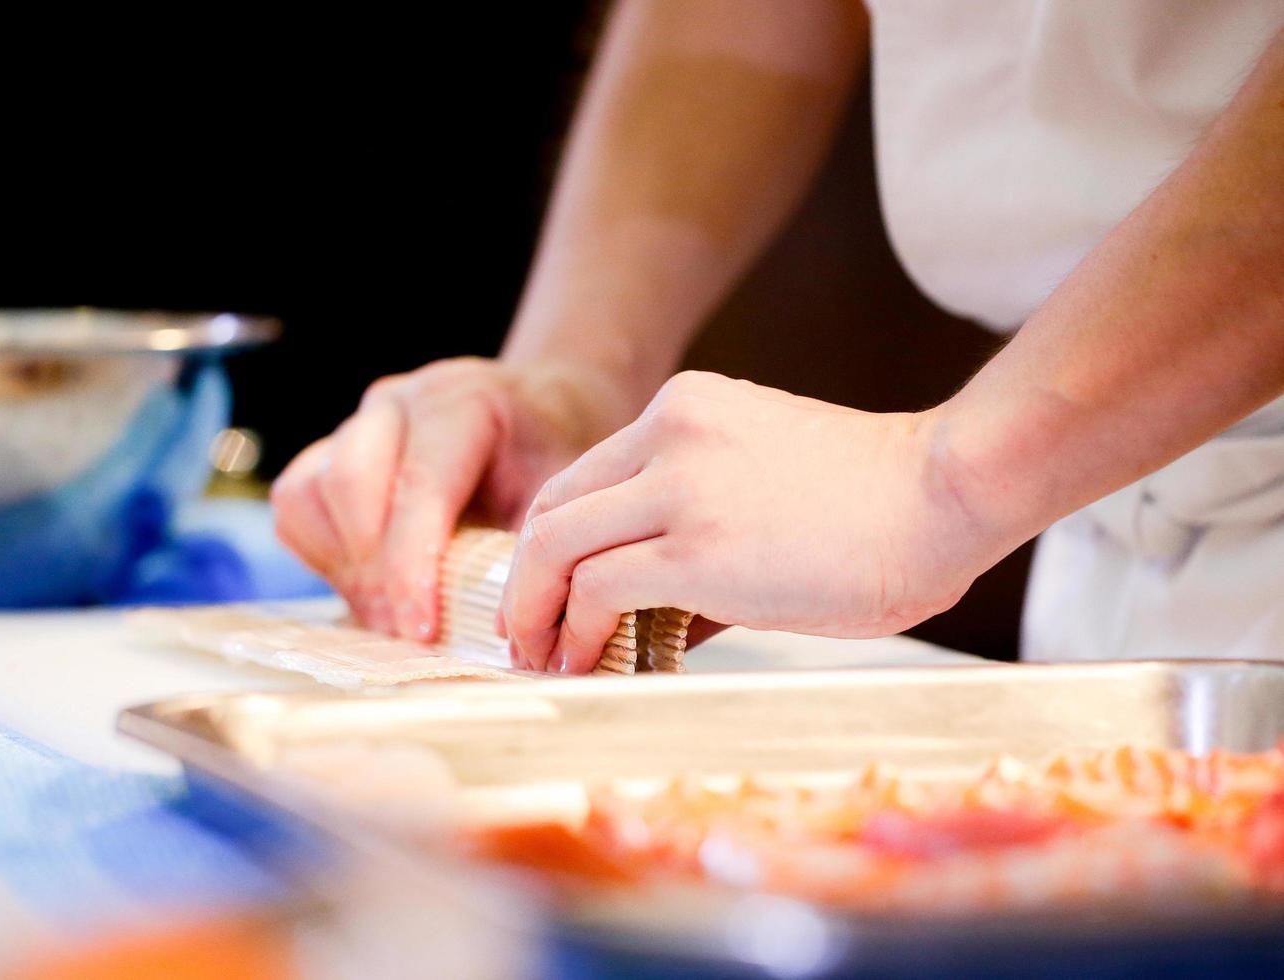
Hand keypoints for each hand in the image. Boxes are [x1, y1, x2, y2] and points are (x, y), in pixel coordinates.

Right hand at [272, 357, 639, 638]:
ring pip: (308, 492)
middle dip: (374, 570)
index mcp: (461, 402)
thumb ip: (531, 555)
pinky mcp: (328, 449)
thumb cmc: (548, 459)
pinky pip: (296, 504)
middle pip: (350, 483)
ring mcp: (356, 422)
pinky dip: (322, 555)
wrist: (535, 414)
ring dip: (343, 565)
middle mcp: (398, 402)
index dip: (411, 565)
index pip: (419, 485)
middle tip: (407, 631)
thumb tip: (499, 632)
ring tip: (390, 614)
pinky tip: (369, 588)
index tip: (421, 630)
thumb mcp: (559, 498)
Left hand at [499, 371, 992, 672]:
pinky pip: (598, 589)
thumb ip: (701, 532)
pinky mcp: (696, 549)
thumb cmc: (879, 500)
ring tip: (543, 656)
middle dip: (526, 580)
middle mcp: (668, 434)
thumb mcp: (769, 480)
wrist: (946, 493)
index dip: (549, 543)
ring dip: (536, 611)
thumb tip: (659, 617)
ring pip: (557, 547)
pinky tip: (585, 661)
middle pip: (552, 510)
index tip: (546, 592)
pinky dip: (576, 630)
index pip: (583, 479)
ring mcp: (679, 486)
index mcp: (685, 410)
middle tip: (526, 633)